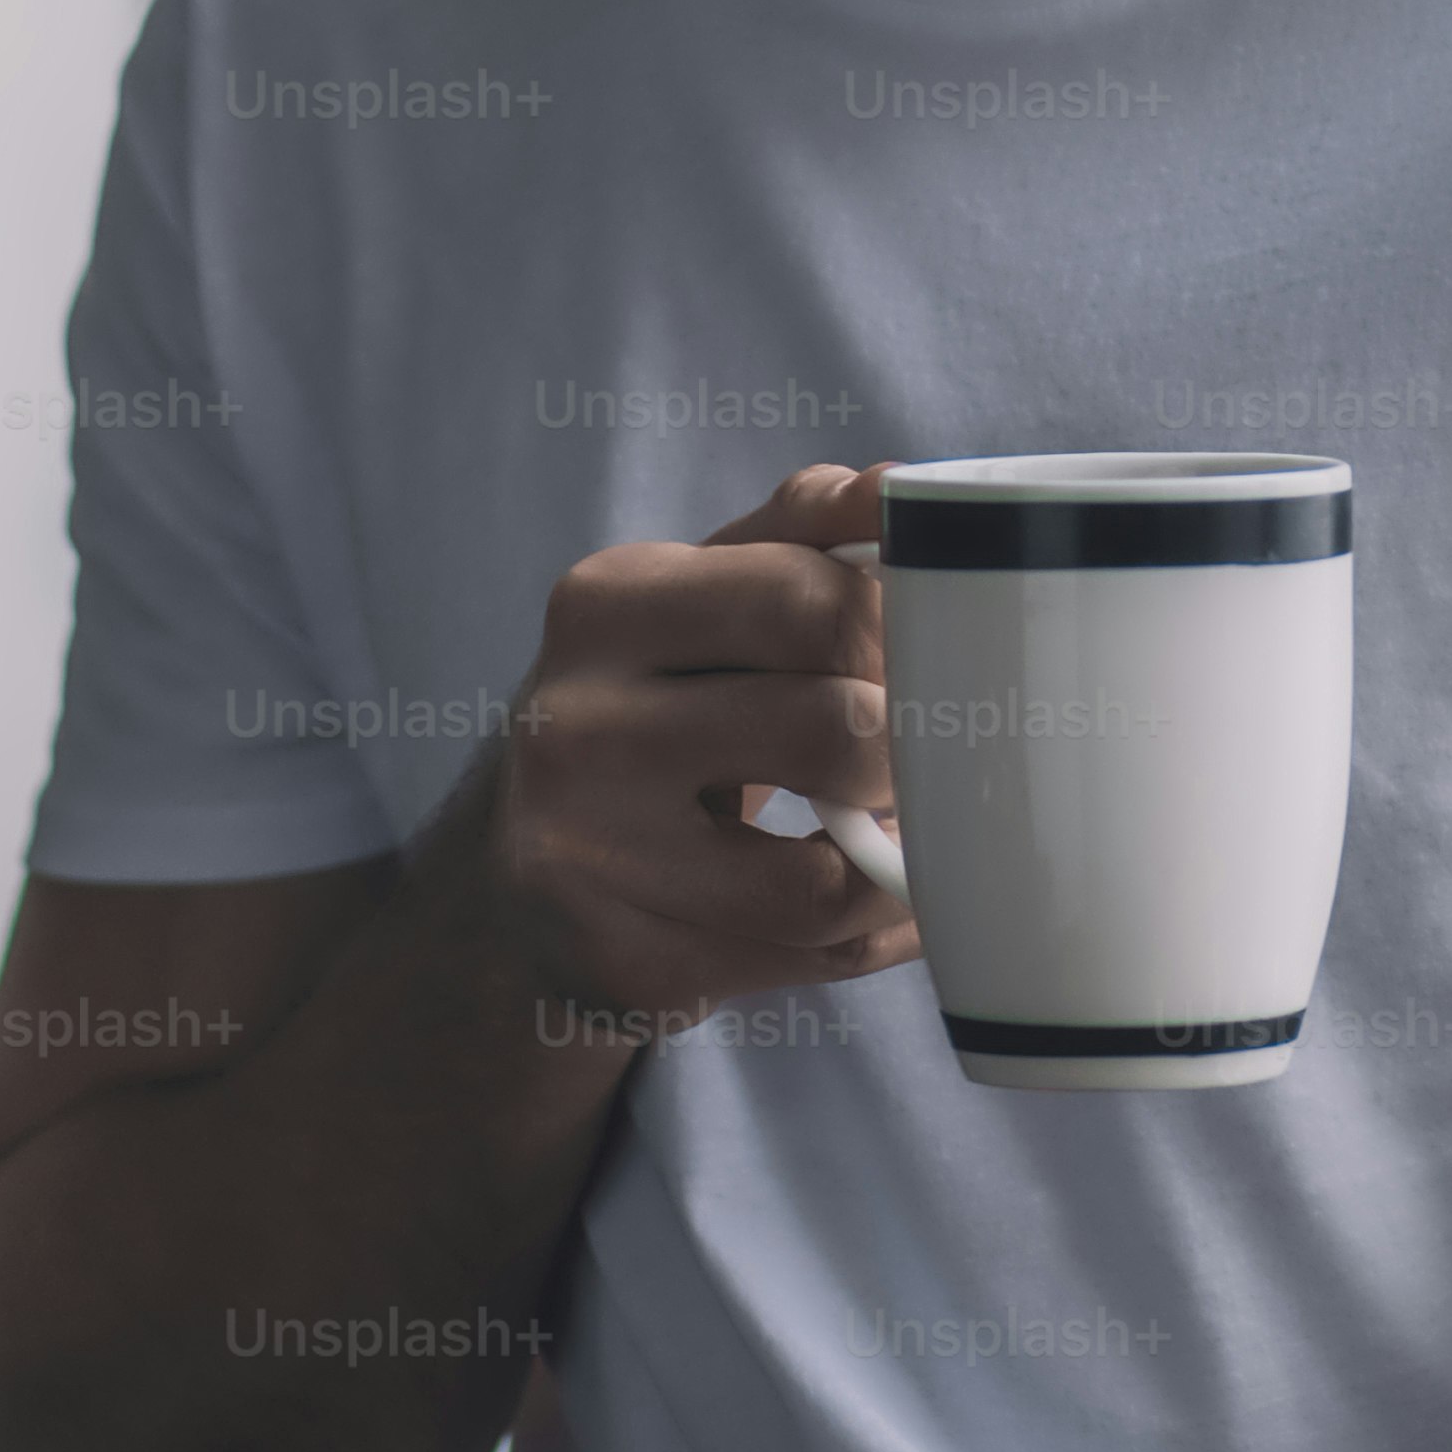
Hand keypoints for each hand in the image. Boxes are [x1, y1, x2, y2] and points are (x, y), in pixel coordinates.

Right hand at [453, 461, 920, 1024]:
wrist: (526, 865)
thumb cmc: (659, 699)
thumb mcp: (705, 594)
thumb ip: (804, 529)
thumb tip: (896, 488)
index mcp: (607, 602)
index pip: (811, 597)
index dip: (902, 631)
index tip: (925, 652)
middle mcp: (576, 726)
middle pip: (832, 728)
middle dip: (907, 746)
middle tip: (918, 748)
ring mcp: (586, 855)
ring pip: (823, 876)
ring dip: (895, 858)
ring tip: (896, 827)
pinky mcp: (619, 963)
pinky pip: (804, 957)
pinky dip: (873, 929)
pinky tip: (876, 899)